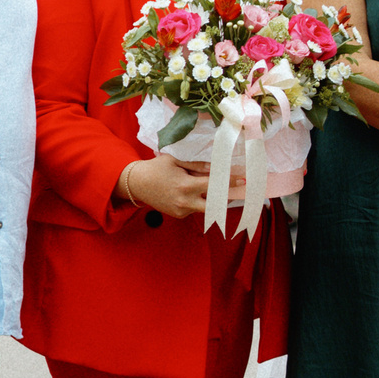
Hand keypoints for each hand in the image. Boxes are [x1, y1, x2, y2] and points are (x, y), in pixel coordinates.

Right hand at [120, 152, 241, 218]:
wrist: (136, 184)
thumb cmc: (156, 168)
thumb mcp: (176, 162)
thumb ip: (197, 166)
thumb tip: (215, 168)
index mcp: (185, 186)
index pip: (213, 185)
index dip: (229, 182)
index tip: (242, 180)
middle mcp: (185, 201)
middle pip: (214, 204)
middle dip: (227, 198)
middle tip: (238, 192)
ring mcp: (181, 211)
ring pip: (204, 207)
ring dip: (211, 199)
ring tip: (218, 191)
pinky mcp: (178, 215)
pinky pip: (194, 209)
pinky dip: (198, 202)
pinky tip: (195, 194)